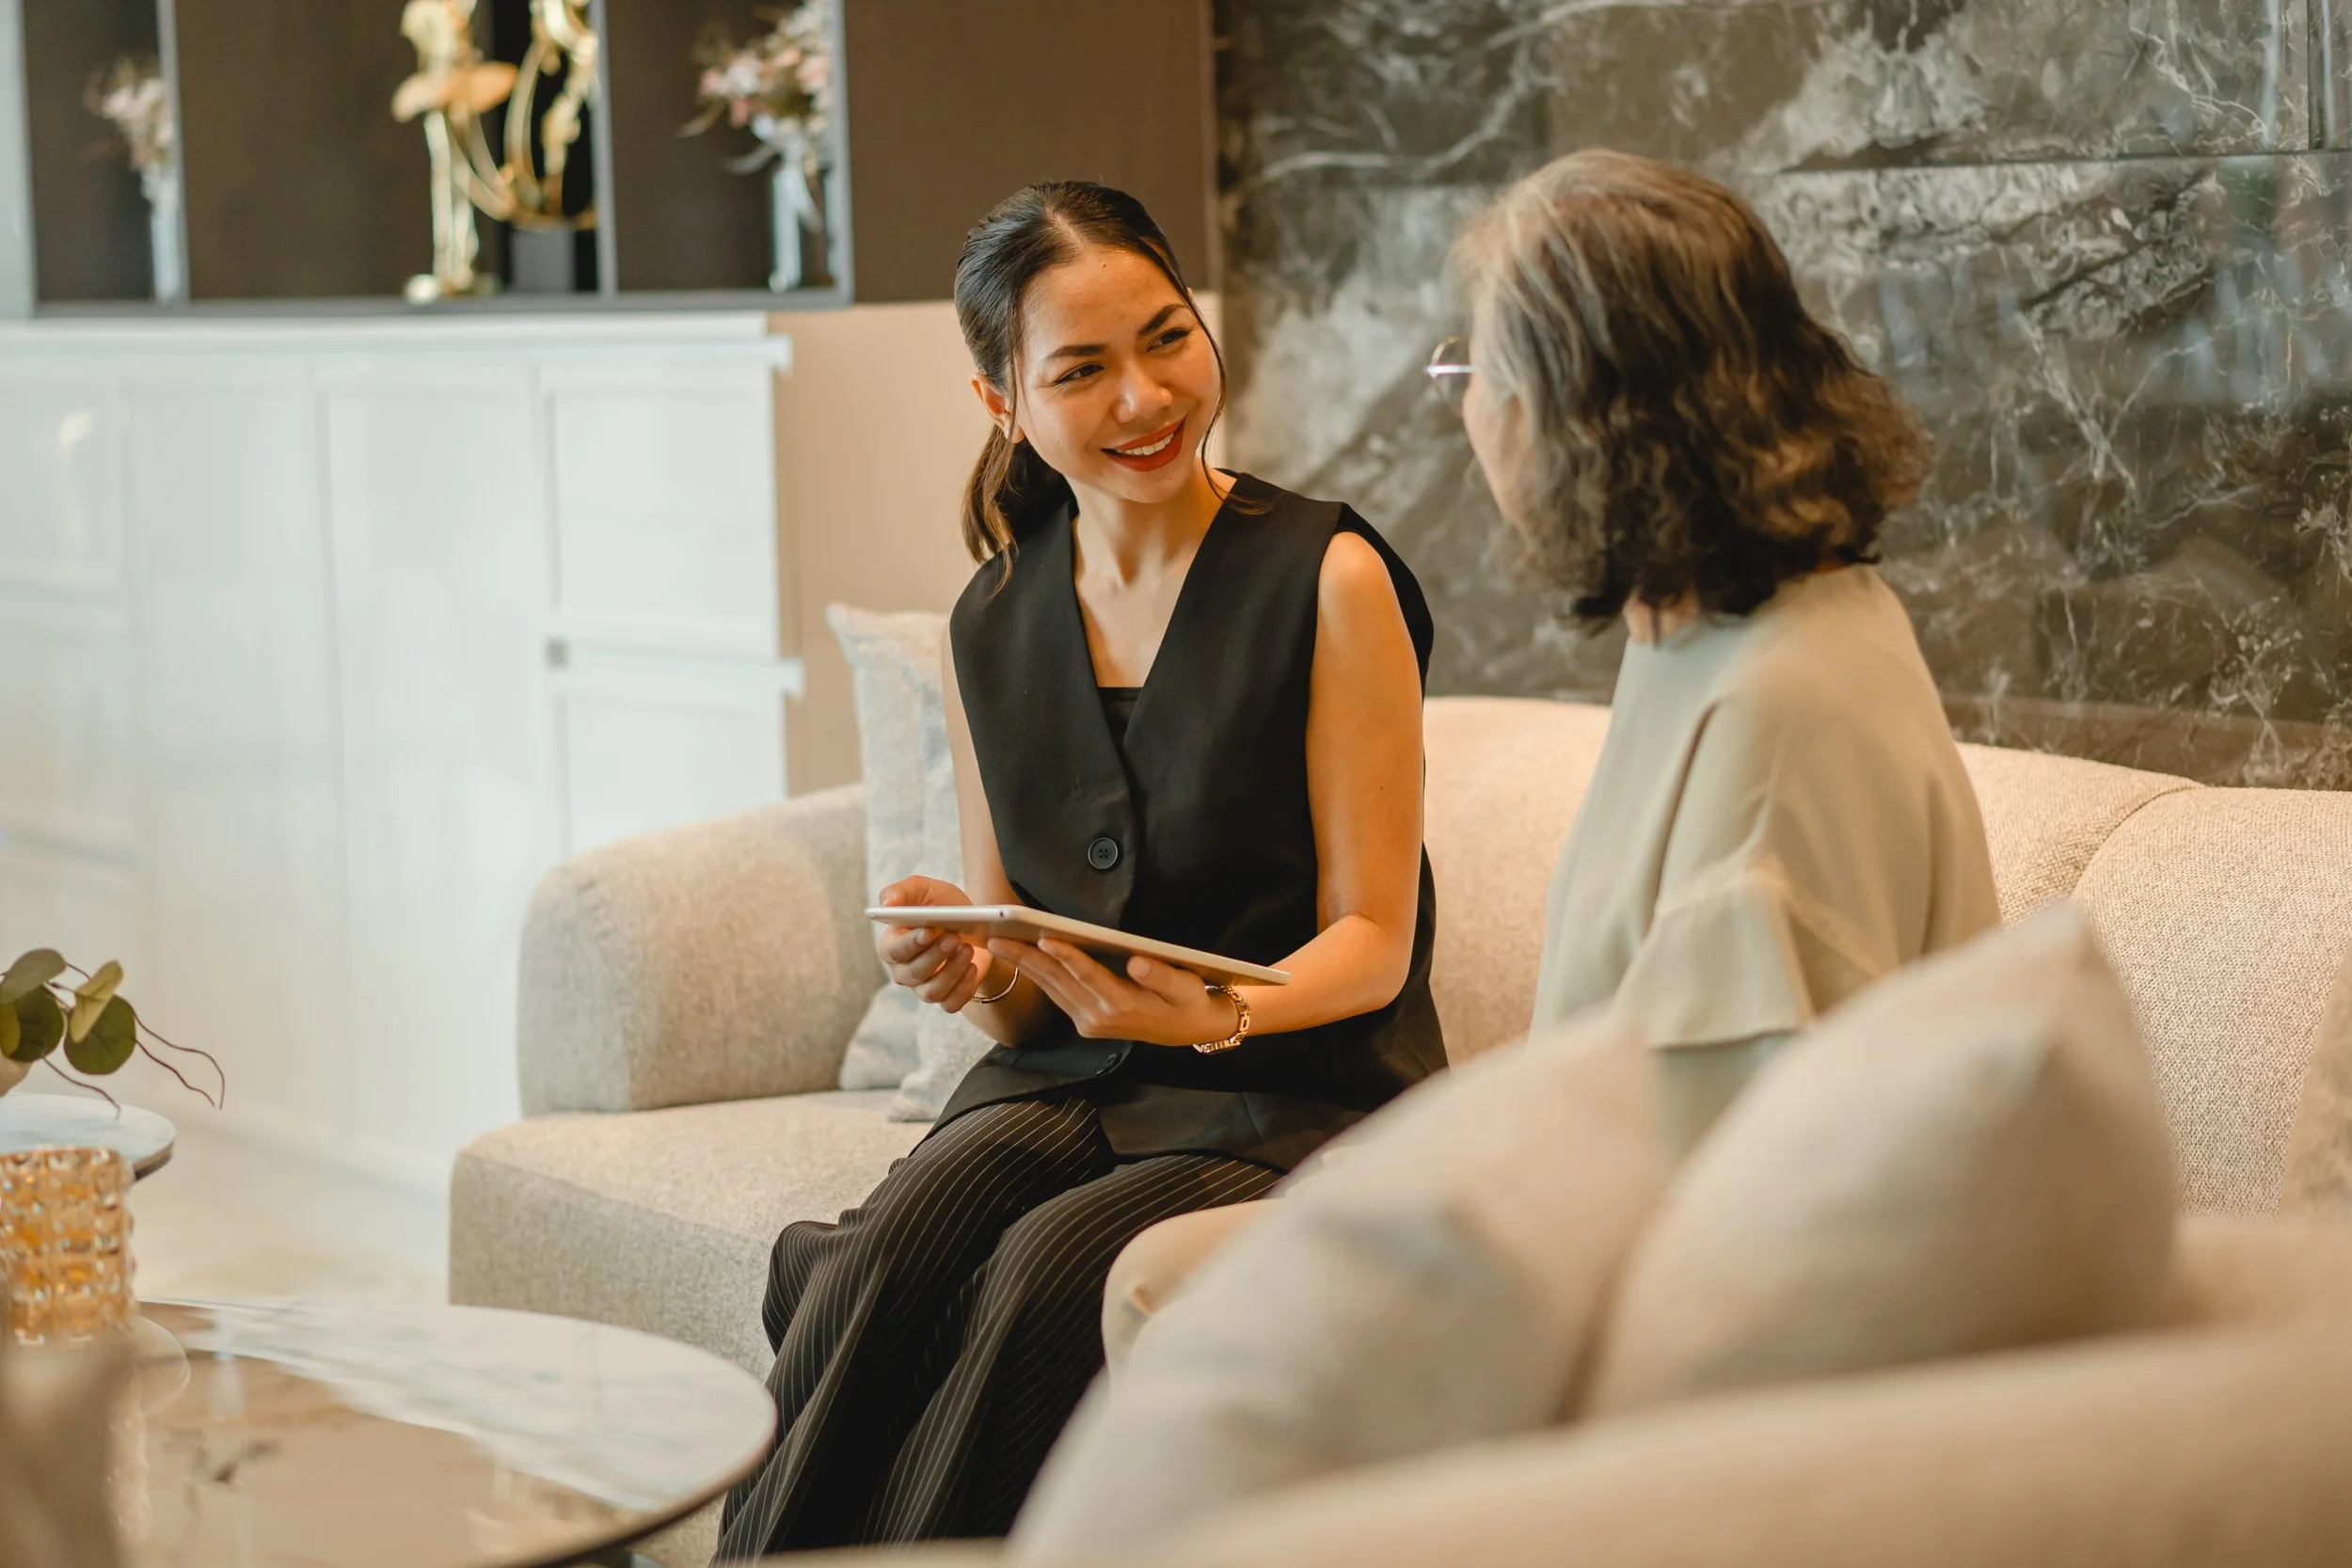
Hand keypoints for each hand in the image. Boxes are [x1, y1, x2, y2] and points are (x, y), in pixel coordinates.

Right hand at [875, 876, 998, 1012]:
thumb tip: (886, 904)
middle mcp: (903, 971)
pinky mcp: (946, 998)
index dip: (910, 943)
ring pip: (931, 992)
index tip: (929, 931)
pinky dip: (963, 988)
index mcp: (892, 944)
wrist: (975, 925)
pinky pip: (951, 1003)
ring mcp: (923, 988)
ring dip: (952, 971)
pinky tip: (972, 968)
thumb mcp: (924, 890)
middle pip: (913, 973)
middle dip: (936, 956)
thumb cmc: (942, 906)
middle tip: (955, 938)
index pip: (893, 951)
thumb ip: (902, 891)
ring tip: (967, 949)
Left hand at [987, 937, 1238, 1046]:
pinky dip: (1037, 976)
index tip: (1045, 939)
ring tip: (1000, 943)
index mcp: (1124, 1007)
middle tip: (998, 937)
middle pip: (1059, 983)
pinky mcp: (1085, 1023)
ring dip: (1025, 966)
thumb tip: (1137, 963)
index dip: (1068, 957)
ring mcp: (1090, 1023)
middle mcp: (1100, 1018)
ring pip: (1052, 990)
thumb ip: (1161, 976)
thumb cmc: (1188, 1001)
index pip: (1089, 977)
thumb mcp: (1186, 987)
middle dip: (1027, 959)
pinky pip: (1056, 996)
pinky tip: (1021, 957)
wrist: (1189, 1030)